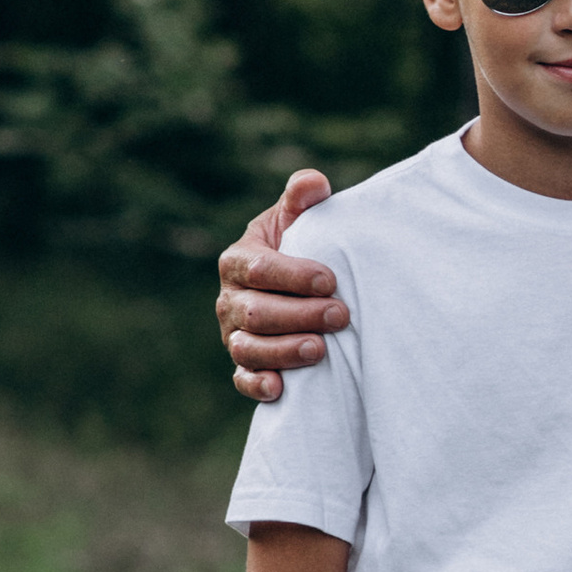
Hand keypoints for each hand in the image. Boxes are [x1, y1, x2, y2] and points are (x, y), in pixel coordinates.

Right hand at [219, 167, 346, 401]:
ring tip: (320, 350)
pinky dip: (258, 385)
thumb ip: (303, 199)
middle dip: (299, 315)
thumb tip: (314, 183)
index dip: (292, 275)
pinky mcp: (244, 365)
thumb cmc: (301, 249)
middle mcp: (230, 300)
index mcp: (238, 260)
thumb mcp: (299, 221)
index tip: (330, 280)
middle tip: (341, 315)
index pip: (258, 268)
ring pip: (248, 348)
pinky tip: (280, 388)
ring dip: (283, 351)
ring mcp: (234, 335)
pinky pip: (243, 379)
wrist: (297, 289)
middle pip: (256, 312)